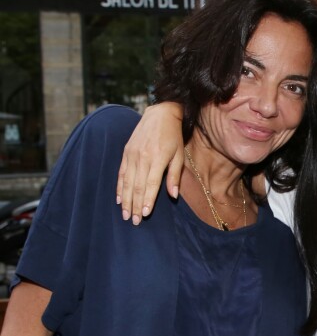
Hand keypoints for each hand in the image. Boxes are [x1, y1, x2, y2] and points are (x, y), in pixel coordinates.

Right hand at [116, 103, 184, 224]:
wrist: (160, 114)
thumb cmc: (173, 137)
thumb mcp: (179, 155)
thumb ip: (174, 176)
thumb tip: (172, 196)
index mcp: (158, 158)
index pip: (151, 184)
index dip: (147, 200)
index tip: (144, 214)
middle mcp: (142, 157)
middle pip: (137, 186)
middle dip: (135, 205)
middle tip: (134, 221)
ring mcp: (132, 154)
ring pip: (127, 182)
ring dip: (126, 200)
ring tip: (125, 215)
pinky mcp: (126, 152)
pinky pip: (121, 173)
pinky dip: (119, 187)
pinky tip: (119, 199)